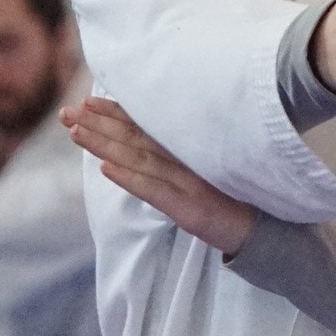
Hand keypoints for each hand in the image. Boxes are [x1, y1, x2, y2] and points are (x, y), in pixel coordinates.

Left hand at [63, 96, 256, 256]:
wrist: (268, 232)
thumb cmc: (237, 202)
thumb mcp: (208, 174)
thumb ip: (183, 159)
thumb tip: (150, 146)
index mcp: (189, 151)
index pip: (147, 128)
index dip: (116, 114)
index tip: (89, 102)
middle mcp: (187, 161)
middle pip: (136, 139)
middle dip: (99, 125)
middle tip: (67, 112)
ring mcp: (188, 183)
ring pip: (139, 159)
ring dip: (106, 145)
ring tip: (76, 133)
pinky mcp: (190, 209)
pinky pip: (154, 192)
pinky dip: (129, 180)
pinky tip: (105, 169)